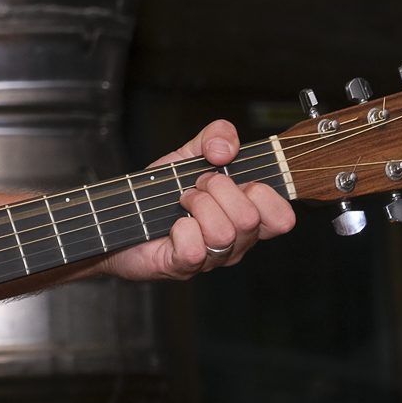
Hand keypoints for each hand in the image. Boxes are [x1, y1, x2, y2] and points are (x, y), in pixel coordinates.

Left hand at [100, 120, 295, 281]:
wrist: (118, 218)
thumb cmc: (160, 193)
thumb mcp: (190, 154)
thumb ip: (216, 136)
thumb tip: (224, 149)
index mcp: (247, 216)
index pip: (283, 217)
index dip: (262, 192)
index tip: (229, 176)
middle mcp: (236, 242)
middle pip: (250, 219)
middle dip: (217, 190)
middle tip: (195, 187)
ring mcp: (212, 258)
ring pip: (224, 234)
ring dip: (196, 206)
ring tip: (181, 202)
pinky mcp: (183, 266)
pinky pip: (194, 249)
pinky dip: (180, 229)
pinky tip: (171, 225)